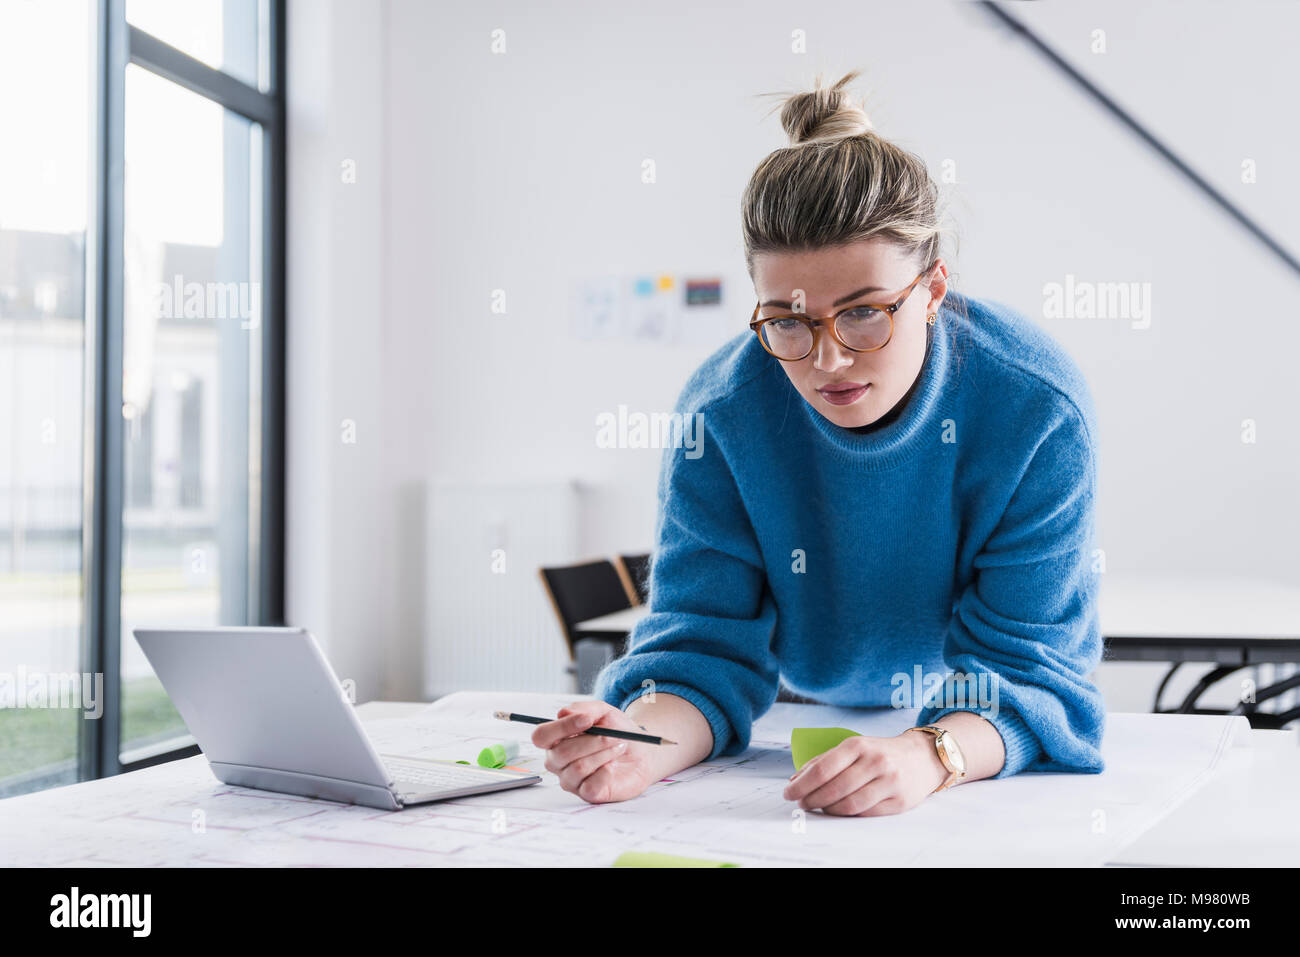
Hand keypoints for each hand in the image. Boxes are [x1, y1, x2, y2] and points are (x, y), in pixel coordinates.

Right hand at [531, 701, 656, 803]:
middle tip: (614, 735)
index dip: (561, 727)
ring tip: (619, 746)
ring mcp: (570, 780)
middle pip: (562, 752)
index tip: (587, 720)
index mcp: (555, 740)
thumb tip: (564, 713)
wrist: (641, 751)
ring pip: (578, 767)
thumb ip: (584, 709)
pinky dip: (606, 773)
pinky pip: (590, 786)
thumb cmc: (617, 730)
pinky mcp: (587, 794)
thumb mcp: (603, 711)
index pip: (541, 736)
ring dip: (604, 754)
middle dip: (593, 741)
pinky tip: (613, 766)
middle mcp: (557, 762)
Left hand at [782, 730, 949, 815]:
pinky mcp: (899, 801)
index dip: (802, 784)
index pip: (822, 769)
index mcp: (858, 745)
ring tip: (818, 807)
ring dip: (827, 809)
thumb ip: (824, 761)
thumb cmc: (880, 752)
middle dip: (811, 799)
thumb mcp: (854, 747)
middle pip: (833, 789)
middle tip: (801, 803)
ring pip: (849, 805)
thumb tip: (795, 779)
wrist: (922, 757)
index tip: (789, 793)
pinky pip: (865, 813)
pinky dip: (847, 814)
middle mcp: (875, 762)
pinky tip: (838, 810)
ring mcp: (889, 782)